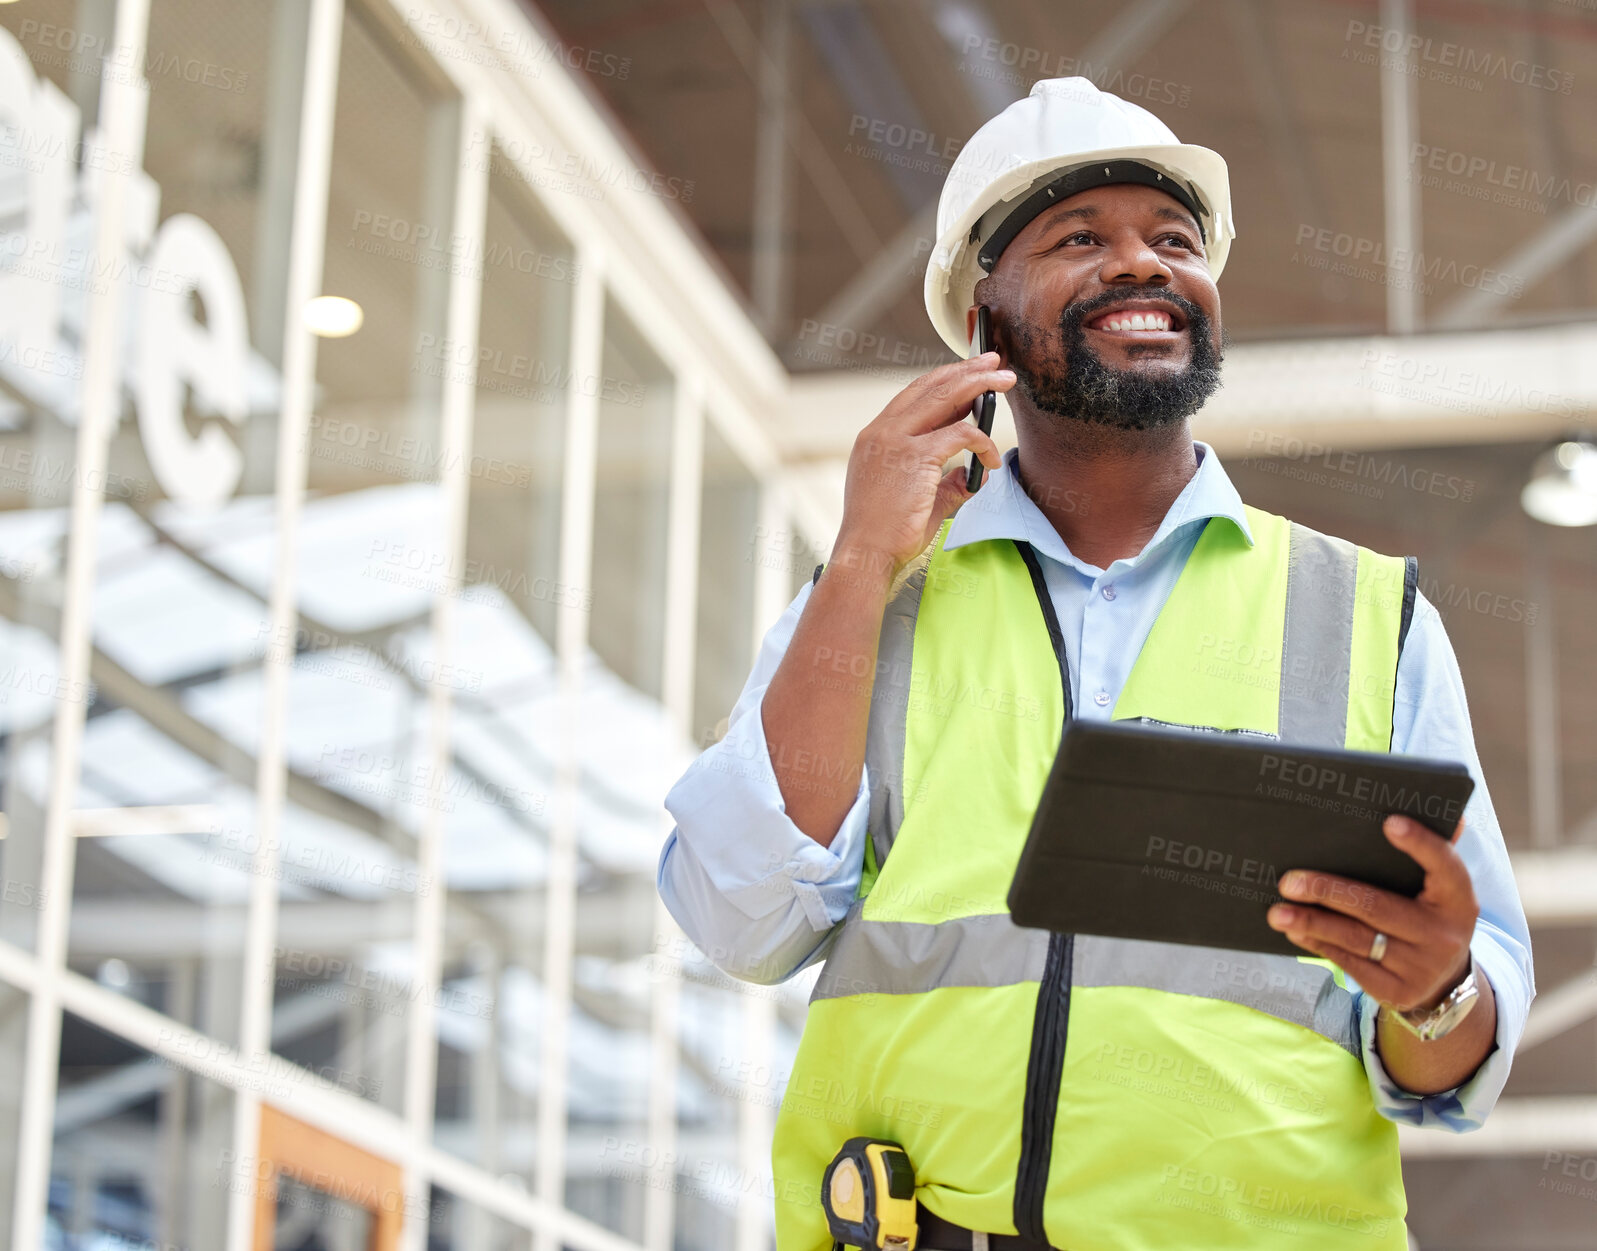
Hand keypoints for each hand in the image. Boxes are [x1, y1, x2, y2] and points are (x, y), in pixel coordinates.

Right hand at [833, 352, 1013, 583]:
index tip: (968, 373)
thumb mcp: (917, 500)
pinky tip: (993, 459)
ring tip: (1005, 381)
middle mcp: (881, 432)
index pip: (913, 396)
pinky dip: (983, 442)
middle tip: (993, 361)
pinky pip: (961, 435)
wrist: (866, 555)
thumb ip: (945, 482)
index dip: (943, 380)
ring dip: (979, 385)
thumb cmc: (886, 535)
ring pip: (945, 397)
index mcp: (875, 438)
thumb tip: (974, 473)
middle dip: (966, 370)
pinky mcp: (914, 457)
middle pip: (930, 386)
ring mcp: (895, 441)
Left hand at [1267, 814, 1477, 1014]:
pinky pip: (1350, 963)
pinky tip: (1295, 930)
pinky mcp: (1397, 991)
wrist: (1444, 983)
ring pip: (1356, 938)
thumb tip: (1453, 814)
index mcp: (1458, 900)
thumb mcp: (1441, 892)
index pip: (1445, 866)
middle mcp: (1443, 934)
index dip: (1421, 844)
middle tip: (1288, 881)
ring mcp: (1420, 966)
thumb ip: (1437, 854)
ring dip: (1311, 921)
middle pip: (1377, 906)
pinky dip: (1319, 944)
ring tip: (1277, 911)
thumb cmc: (1429, 917)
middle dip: (1327, 891)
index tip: (1390, 822)